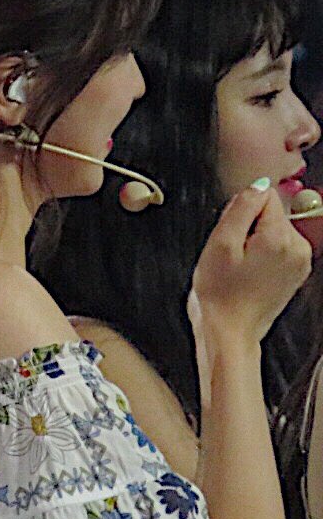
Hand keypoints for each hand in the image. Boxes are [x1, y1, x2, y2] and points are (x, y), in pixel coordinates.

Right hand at [189, 181, 312, 344]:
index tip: (230, 237)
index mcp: (280, 237)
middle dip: (248, 229)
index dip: (239, 214)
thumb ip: (240, 208)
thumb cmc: (220, 296)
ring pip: (273, 232)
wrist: (230, 332)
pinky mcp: (296, 273)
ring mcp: (300, 262)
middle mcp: (298, 247)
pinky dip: (262, 257)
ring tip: (239, 268)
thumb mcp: (219, 245)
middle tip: (232, 256)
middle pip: (271, 215)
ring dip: (254, 244)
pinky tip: (248, 275)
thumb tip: (257, 185)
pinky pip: (278, 250)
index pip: (264, 197)